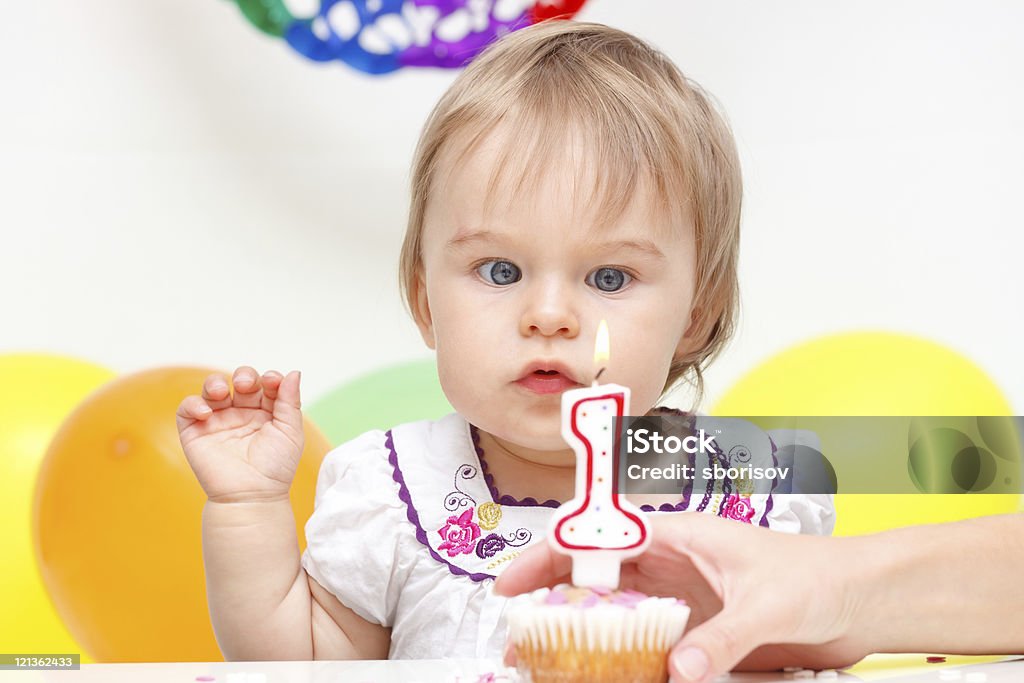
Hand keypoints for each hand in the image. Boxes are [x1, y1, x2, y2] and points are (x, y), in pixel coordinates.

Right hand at [176, 366, 304, 502]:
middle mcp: (242, 413)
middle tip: (246, 386)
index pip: (265, 384)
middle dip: (244, 376)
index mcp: (266, 412)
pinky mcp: (195, 432)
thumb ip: (290, 401)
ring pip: (212, 389)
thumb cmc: (275, 468)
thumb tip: (293, 373)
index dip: (269, 378)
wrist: (251, 496)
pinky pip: (188, 408)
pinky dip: (194, 404)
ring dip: (215, 383)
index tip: (273, 382)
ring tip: (221, 391)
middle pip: (239, 381)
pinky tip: (207, 412)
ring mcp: (218, 421)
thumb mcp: (290, 432)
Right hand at [494, 513, 870, 681]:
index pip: (601, 536)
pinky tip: (604, 675)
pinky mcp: (699, 633)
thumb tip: (678, 669)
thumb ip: (722, 636)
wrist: (861, 603)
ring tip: (548, 659)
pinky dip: (620, 660)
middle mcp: (674, 566)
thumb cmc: (821, 576)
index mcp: (681, 536)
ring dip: (582, 632)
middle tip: (518, 630)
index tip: (516, 582)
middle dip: (552, 596)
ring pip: (616, 613)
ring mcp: (684, 601)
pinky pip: (646, 645)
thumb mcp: (769, 605)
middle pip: (596, 575)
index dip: (552, 555)